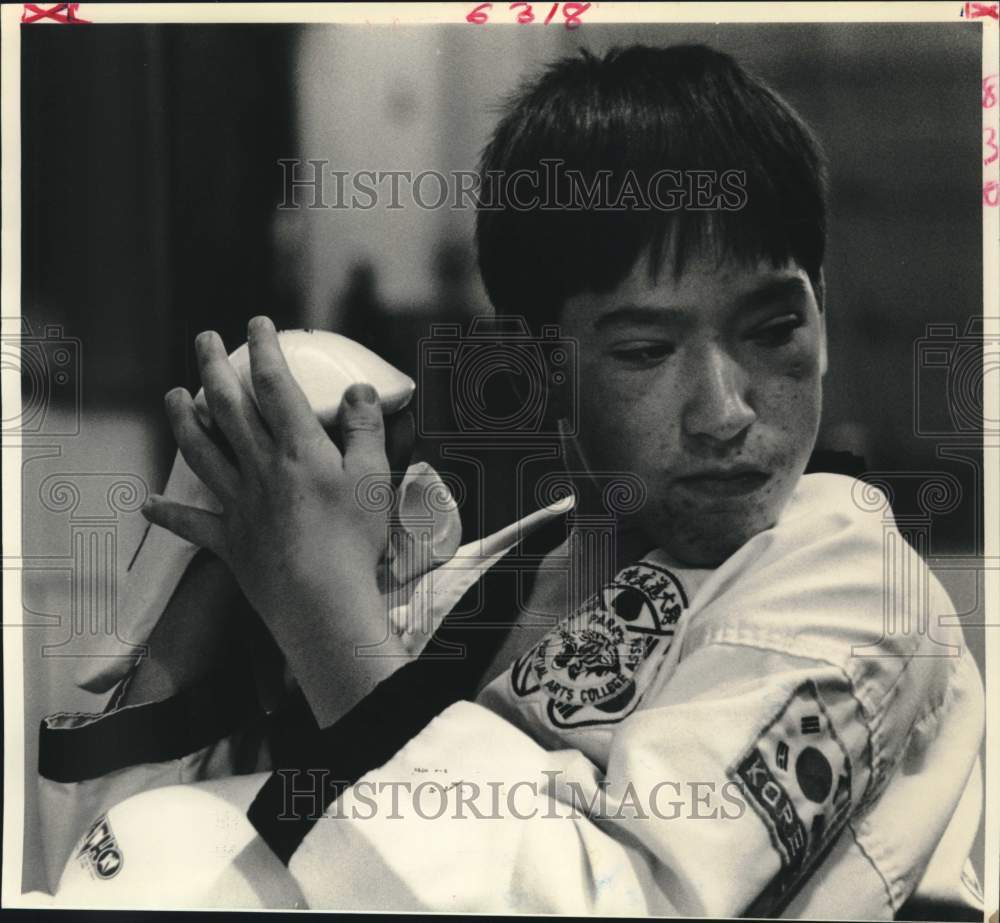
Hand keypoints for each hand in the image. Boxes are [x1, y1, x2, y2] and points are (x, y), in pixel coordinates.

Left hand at [141, 316, 403, 725]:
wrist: (322, 599)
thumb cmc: (354, 538)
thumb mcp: (373, 477)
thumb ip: (365, 430)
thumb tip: (357, 391)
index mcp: (298, 449)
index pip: (276, 386)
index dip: (265, 350)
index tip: (257, 323)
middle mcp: (261, 467)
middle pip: (227, 408)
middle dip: (212, 368)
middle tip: (203, 340)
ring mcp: (240, 503)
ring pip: (201, 452)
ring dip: (183, 420)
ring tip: (172, 396)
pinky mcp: (230, 540)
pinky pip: (192, 523)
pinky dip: (169, 514)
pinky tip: (148, 505)